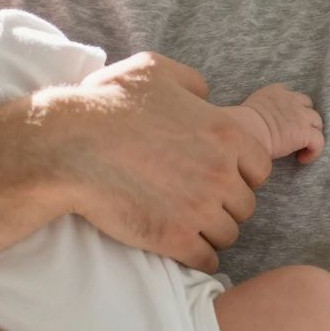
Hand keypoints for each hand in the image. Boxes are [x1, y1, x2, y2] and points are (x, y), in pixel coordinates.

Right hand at [43, 52, 272, 273]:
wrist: (70, 147)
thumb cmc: (108, 104)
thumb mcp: (154, 70)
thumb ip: (190, 81)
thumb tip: (204, 95)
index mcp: (224, 133)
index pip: (259, 168)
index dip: (239, 173)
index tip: (216, 175)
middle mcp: (220, 174)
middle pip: (245, 205)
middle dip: (224, 204)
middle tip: (196, 199)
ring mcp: (199, 209)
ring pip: (228, 235)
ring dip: (210, 231)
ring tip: (185, 223)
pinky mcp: (174, 239)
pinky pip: (206, 260)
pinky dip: (196, 256)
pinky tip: (178, 244)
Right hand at [239, 84, 324, 162]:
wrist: (245, 131)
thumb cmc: (241, 124)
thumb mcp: (251, 110)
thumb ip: (261, 113)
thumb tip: (259, 128)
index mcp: (275, 91)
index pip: (292, 94)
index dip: (293, 108)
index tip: (286, 120)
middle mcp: (291, 99)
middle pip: (307, 106)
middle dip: (304, 118)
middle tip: (296, 133)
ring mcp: (301, 115)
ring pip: (317, 122)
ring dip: (312, 132)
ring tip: (302, 146)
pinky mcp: (305, 132)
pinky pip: (319, 141)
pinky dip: (313, 151)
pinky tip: (302, 159)